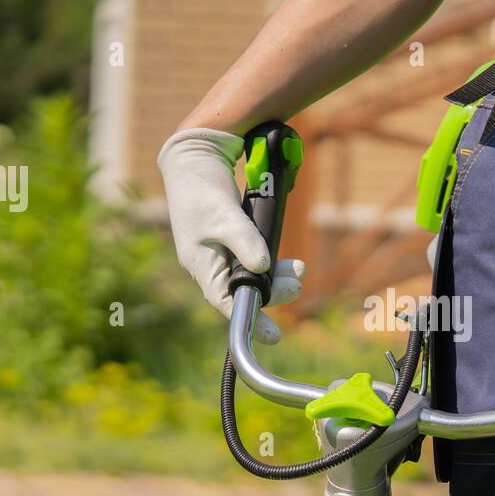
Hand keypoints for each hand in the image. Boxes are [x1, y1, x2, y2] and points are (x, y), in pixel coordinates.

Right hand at [158, 127, 305, 343]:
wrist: (195, 159)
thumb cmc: (202, 190)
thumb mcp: (224, 217)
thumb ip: (245, 242)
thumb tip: (263, 268)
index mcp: (202, 265)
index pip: (226, 302)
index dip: (249, 321)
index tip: (273, 336)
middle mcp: (212, 264)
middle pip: (246, 291)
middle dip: (274, 290)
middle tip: (297, 281)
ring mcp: (222, 254)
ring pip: (254, 276)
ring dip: (277, 275)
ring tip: (299, 268)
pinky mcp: (234, 241)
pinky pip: (256, 259)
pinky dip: (273, 261)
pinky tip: (288, 260)